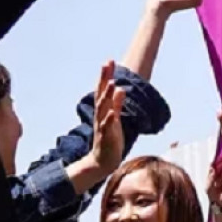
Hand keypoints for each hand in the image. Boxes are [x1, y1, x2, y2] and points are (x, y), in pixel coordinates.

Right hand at [89, 61, 125, 175]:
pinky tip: (112, 112)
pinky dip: (109, 119)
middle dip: (104, 79)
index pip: (103, 90)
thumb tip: (120, 89)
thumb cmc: (110, 139)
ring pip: (103, 109)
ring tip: (111, 83)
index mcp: (104, 111)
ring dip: (106, 96)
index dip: (106, 76)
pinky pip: (107, 128)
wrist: (103, 161)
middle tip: (106, 63)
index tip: (109, 60)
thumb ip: (117, 104)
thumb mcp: (115, 119)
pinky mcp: (106, 138)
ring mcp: (102, 126)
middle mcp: (101, 116)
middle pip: (101, 94)